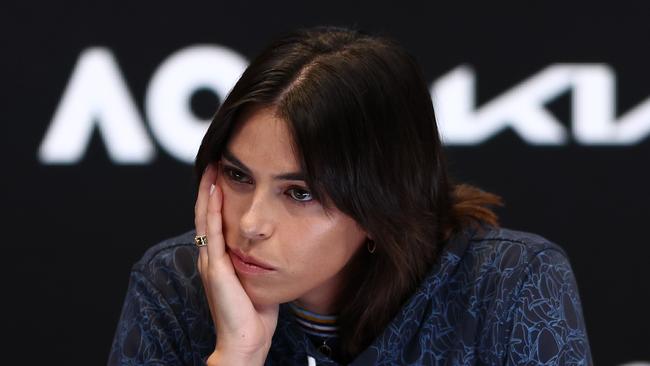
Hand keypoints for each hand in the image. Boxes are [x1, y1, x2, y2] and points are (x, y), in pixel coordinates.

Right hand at [195, 163, 278, 363]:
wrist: (245, 340)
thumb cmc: (253, 313)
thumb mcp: (255, 278)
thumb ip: (257, 260)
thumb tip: (273, 243)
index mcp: (218, 259)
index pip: (213, 220)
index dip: (215, 197)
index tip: (223, 173)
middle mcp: (209, 257)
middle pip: (205, 213)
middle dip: (209, 186)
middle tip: (215, 160)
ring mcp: (210, 261)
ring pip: (205, 217)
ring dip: (207, 191)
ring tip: (212, 166)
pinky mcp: (215, 268)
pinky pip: (212, 232)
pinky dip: (212, 209)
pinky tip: (215, 191)